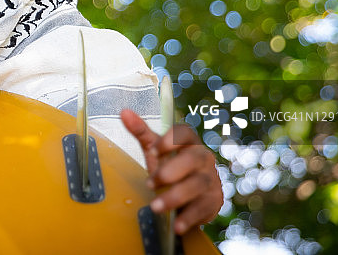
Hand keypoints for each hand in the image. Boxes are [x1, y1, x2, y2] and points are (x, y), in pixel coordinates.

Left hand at [121, 110, 221, 233]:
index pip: (185, 134)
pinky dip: (189, 216)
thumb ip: (141, 132)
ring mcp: (210, 179)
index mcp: (188, 143)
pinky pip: (203, 207)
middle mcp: (203, 158)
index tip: (153, 150)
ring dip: (175, 196)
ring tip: (156, 207)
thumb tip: (124, 112)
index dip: (170, 140)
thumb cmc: (171, 166)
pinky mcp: (213, 200)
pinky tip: (176, 224)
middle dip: (170, 171)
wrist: (190, 195)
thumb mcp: (155, 150)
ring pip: (197, 185)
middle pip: (193, 159)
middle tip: (150, 183)